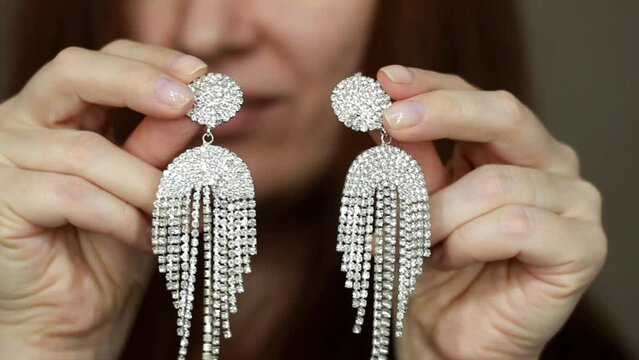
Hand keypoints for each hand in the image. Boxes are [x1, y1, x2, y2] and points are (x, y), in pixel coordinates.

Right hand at [0, 40, 204, 358]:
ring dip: (149, 185)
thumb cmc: (110, 250)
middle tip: (189, 102)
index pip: (102, 62)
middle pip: (74, 74)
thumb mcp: (146, 190)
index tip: (201, 74)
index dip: (151, 61)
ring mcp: (4, 161)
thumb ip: (159, 147)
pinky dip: (124, 218)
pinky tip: (149, 238)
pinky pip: (73, 196)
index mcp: (60, 114)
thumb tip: (194, 104)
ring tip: (186, 215)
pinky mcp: (0, 203)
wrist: (74, 320)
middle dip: (139, 84)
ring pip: (88, 152)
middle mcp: (24, 125)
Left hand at [375, 65, 606, 358]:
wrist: (448, 338)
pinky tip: (456, 259)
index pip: (474, 98)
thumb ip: (410, 161)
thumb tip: (390, 112)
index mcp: (509, 150)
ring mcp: (573, 203)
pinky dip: (467, 242)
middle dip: (441, 113)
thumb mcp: (411, 204)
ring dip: (439, 216)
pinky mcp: (582, 247)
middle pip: (503, 114)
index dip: (430, 85)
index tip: (386, 79)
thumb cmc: (430, 269)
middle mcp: (548, 165)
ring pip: (494, 183)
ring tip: (423, 244)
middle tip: (391, 120)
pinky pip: (513, 225)